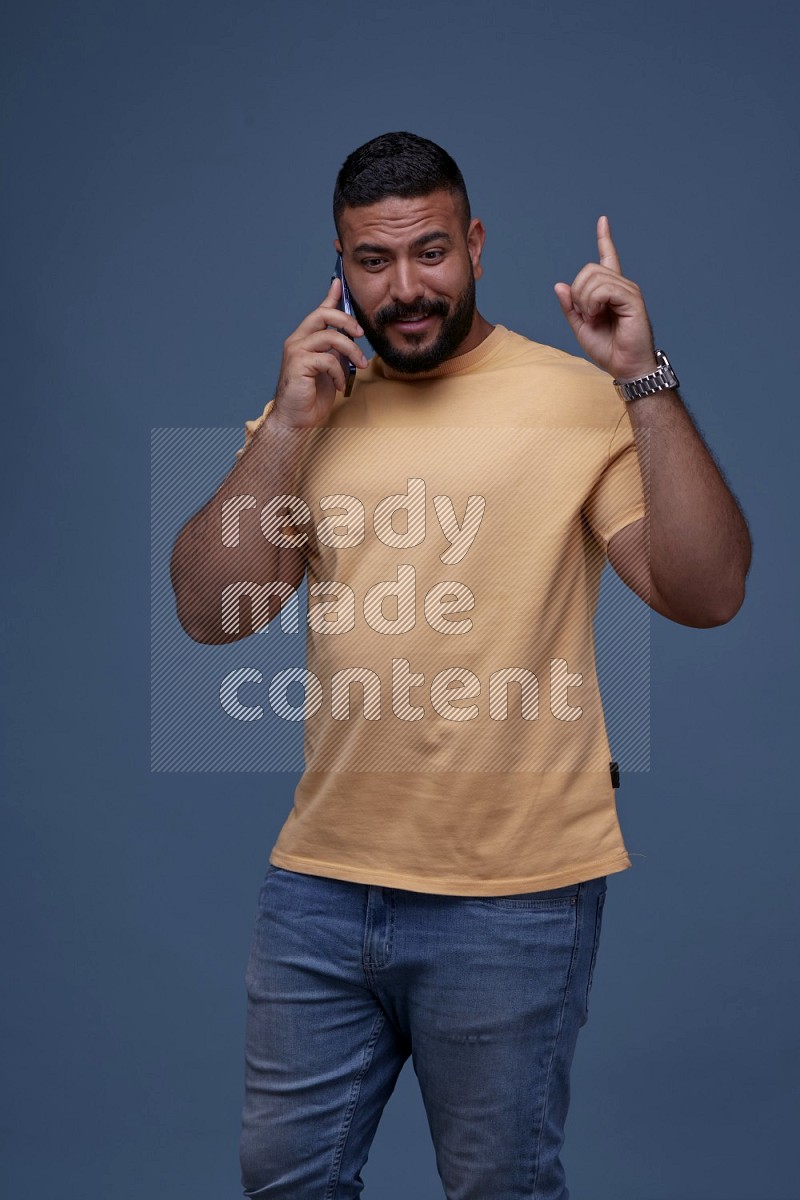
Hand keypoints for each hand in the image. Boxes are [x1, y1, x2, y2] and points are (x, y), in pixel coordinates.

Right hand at [272, 276, 368, 430]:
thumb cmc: (312, 396)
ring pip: (330, 337)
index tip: (339, 283)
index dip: (330, 297)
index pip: (319, 312)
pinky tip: (340, 384)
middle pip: (322, 316)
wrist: (296, 419)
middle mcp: (297, 341)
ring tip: (360, 365)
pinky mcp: (298, 364)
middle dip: (346, 320)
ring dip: (351, 351)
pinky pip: (328, 359)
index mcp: (305, 339)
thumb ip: (336, 351)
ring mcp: (296, 352)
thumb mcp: (330, 368)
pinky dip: (339, 372)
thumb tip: (350, 338)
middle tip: (361, 334)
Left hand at [554, 215, 657, 380]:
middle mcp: (621, 285)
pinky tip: (598, 315)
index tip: (602, 220)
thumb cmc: (607, 349)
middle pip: (589, 269)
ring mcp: (628, 290)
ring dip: (584, 300)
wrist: (625, 366)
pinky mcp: (632, 298)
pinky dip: (593, 302)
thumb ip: (570, 307)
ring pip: (594, 278)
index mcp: (610, 290)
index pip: (608, 258)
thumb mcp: (580, 327)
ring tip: (594, 318)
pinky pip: (604, 289)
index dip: (605, 238)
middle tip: (585, 314)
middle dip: (578, 292)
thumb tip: (559, 285)